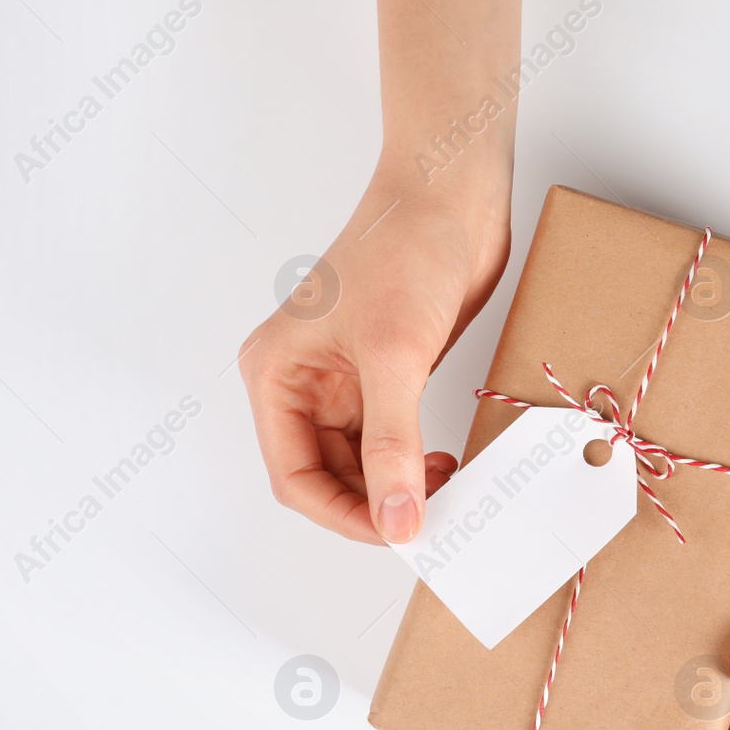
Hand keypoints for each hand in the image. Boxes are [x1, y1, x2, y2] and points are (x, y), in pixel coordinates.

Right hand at [239, 162, 510, 543]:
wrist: (452, 196)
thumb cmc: (406, 250)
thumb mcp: (396, 357)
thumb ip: (393, 446)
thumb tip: (396, 520)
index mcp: (276, 374)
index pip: (294, 476)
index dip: (344, 514)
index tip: (397, 533)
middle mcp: (302, 383)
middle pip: (326, 477)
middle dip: (374, 504)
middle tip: (431, 520)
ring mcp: (344, 381)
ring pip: (362, 465)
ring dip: (399, 487)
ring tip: (446, 492)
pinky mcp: (386, 375)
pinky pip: (392, 441)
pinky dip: (416, 463)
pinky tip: (446, 466)